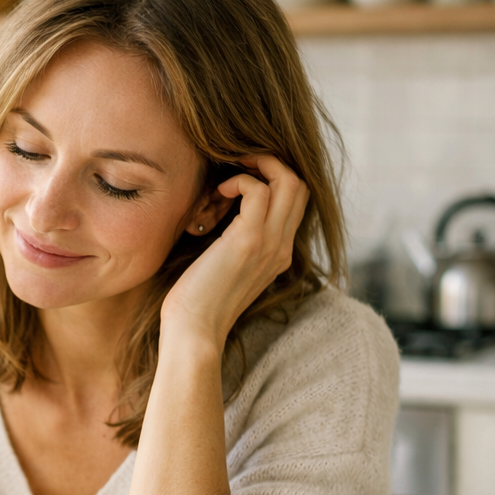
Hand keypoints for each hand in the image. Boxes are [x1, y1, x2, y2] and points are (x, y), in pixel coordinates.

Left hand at [162, 154, 308, 350]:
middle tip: (238, 162)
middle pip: (300, 185)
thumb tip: (218, 217)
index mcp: (278, 253)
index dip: (273, 178)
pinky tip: (218, 194)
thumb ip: (233, 244)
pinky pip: (258, 190)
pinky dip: (239, 181)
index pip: (295, 202)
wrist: (194, 332)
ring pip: (289, 182)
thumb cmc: (197, 302)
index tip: (241, 174)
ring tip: (229, 173)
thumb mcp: (223, 268)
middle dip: (271, 163)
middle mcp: (282, 247)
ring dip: (258, 165)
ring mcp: (270, 244)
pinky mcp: (249, 241)